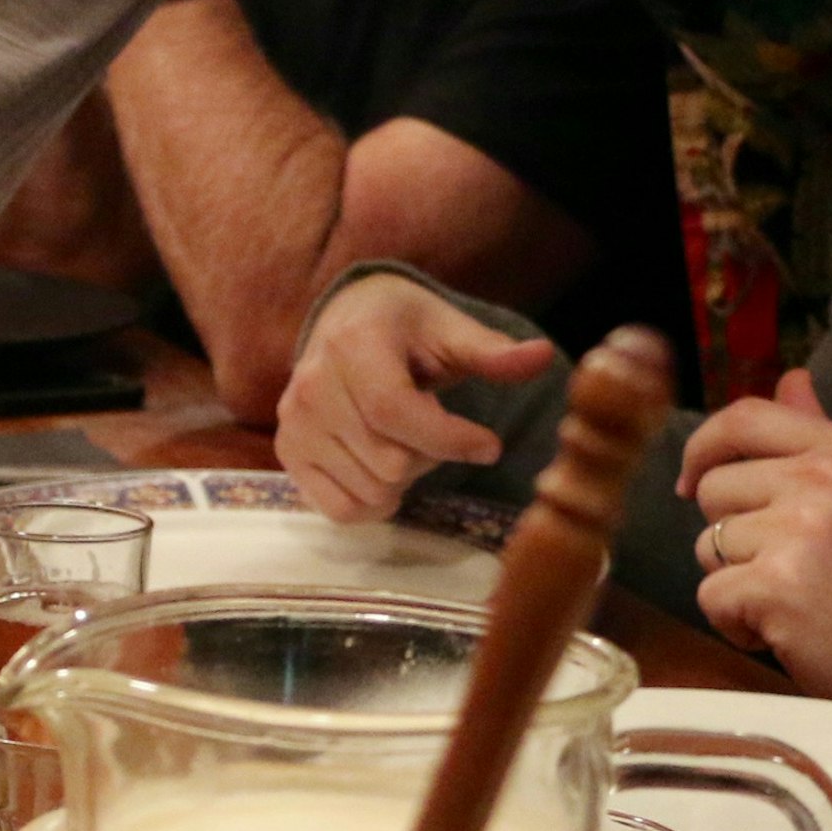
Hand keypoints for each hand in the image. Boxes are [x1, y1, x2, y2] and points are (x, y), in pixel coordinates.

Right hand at [276, 271, 554, 522]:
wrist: (346, 320)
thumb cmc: (406, 327)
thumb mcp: (450, 328)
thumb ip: (492, 351)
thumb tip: (543, 357)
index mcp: (352, 344)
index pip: (397, 413)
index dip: (450, 440)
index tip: (491, 445)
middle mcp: (313, 384)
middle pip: (390, 461)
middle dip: (431, 455)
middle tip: (436, 428)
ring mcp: (295, 422)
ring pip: (371, 490)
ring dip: (405, 477)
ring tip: (406, 439)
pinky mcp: (288, 451)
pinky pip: (341, 510)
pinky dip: (375, 502)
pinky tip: (384, 467)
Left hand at [680, 368, 831, 697]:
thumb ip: (823, 435)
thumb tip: (790, 379)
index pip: (746, 417)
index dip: (705, 446)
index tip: (691, 480)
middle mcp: (823, 481)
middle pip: (714, 488)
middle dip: (732, 533)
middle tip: (787, 569)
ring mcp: (798, 532)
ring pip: (708, 544)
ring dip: (736, 581)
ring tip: (795, 602)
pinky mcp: (776, 587)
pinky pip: (711, 596)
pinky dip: (736, 624)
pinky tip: (785, 634)